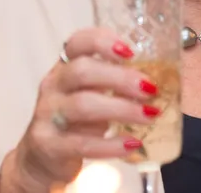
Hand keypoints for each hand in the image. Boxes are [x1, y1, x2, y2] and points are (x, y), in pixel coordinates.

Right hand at [0, 28, 158, 192]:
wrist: (41, 158)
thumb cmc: (77, 119)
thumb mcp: (91, 93)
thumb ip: (114, 81)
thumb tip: (159, 77)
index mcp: (65, 66)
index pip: (77, 42)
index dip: (102, 41)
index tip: (130, 51)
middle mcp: (53, 85)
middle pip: (82, 71)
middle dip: (120, 78)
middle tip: (150, 88)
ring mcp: (47, 115)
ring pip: (83, 105)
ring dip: (121, 109)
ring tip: (149, 115)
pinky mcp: (48, 144)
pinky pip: (81, 144)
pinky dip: (110, 144)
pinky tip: (132, 144)